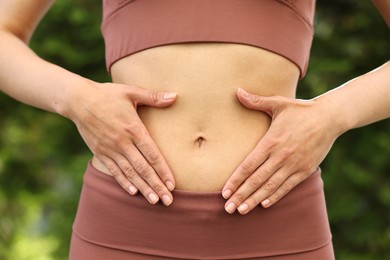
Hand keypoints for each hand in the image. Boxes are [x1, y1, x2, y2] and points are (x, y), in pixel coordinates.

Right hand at [68, 81, 176, 205]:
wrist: (77, 100)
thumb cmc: (107, 94)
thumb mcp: (131, 91)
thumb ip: (153, 97)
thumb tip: (175, 96)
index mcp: (133, 128)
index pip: (152, 154)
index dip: (163, 170)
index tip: (173, 184)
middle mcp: (123, 142)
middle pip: (143, 168)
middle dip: (157, 185)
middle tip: (168, 200)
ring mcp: (110, 149)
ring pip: (130, 173)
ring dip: (143, 188)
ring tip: (154, 201)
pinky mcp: (100, 152)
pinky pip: (114, 170)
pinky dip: (124, 182)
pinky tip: (133, 192)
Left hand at [222, 88, 340, 213]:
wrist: (330, 118)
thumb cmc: (300, 110)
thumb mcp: (278, 103)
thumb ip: (256, 101)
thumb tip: (237, 91)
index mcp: (271, 141)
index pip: (249, 165)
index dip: (236, 180)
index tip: (225, 191)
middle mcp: (281, 156)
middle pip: (257, 180)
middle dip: (241, 195)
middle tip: (228, 208)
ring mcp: (294, 165)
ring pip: (271, 186)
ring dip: (255, 199)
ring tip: (242, 210)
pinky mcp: (305, 170)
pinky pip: (288, 186)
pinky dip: (276, 196)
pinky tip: (264, 204)